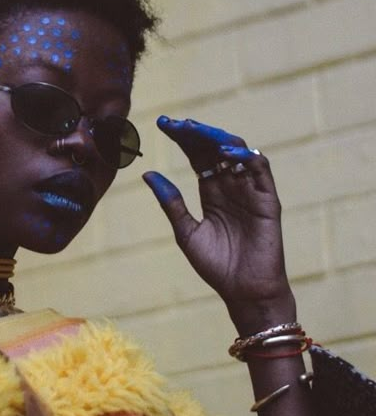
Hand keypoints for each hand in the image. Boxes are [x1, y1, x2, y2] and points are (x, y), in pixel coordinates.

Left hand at [143, 117, 294, 334]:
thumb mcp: (186, 232)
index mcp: (212, 191)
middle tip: (175, 123)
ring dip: (217, 138)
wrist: (244, 292)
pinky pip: (261, 170)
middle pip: (214, 148)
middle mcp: (231, 185)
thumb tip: (147, 174)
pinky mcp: (268, 200)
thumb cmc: (217, 266)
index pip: (197, 155)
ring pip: (237, 152)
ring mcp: (251, 190)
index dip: (182, 138)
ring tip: (196, 131)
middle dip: (195, 133)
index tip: (162, 124)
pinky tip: (225, 153)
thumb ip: (171, 202)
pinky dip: (246, 157)